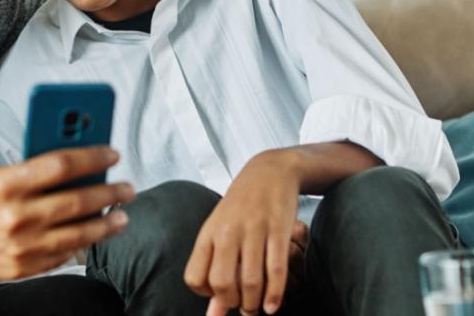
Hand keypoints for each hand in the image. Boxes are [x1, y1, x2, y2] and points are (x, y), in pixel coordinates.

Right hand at [0, 72, 134, 280]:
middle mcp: (17, 216)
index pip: (60, 166)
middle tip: (127, 187)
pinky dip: (81, 246)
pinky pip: (61, 256)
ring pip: (76, 234)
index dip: (91, 157)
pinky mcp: (22, 267)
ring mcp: (21, 245)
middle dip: (108, 193)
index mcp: (6, 183)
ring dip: (105, 224)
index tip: (111, 153)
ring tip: (123, 214)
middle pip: (76, 201)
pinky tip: (95, 235)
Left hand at [184, 151, 300, 315]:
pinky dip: (275, 294)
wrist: (269, 171)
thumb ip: (215, 268)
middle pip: (221, 283)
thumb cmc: (241, 207)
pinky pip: (276, 269)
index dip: (205, 294)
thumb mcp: (220, 231)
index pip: (194, 278)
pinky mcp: (279, 229)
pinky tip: (273, 305)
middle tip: (242, 306)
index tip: (218, 293)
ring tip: (258, 308)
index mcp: (209, 233)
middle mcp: (228, 232)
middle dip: (232, 303)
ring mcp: (254, 230)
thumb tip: (213, 312)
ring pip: (250, 280)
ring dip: (254, 303)